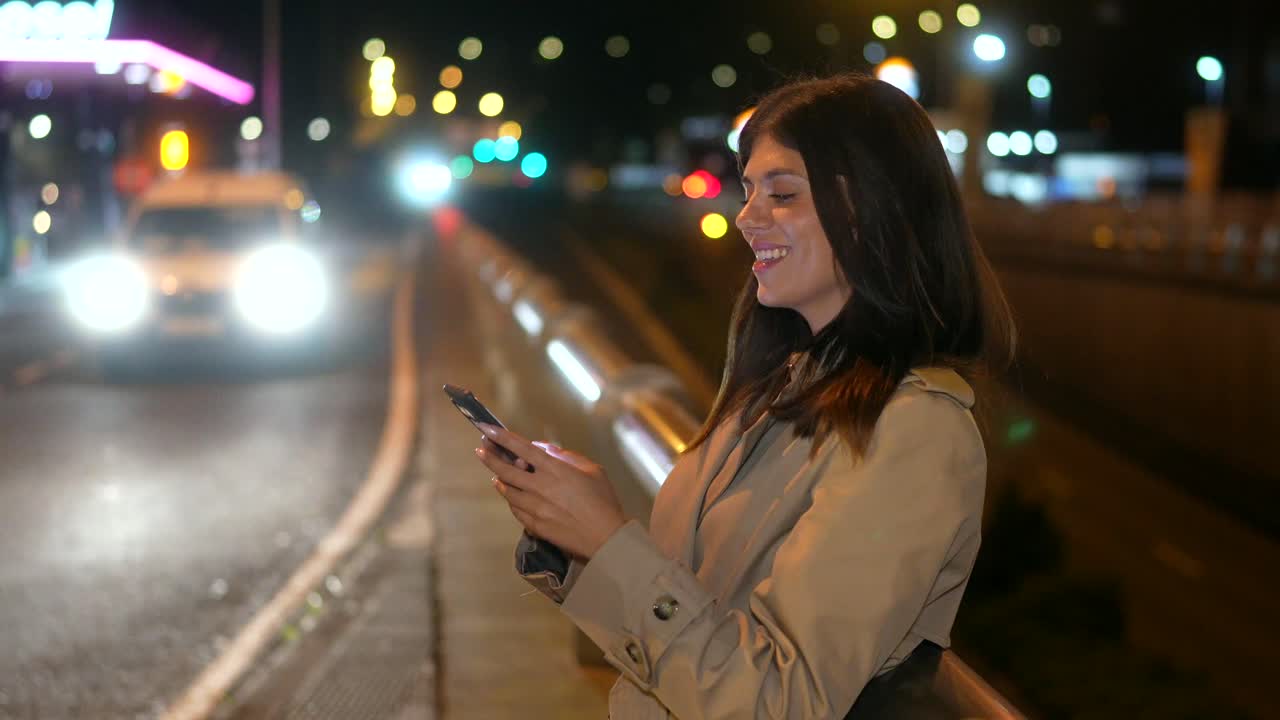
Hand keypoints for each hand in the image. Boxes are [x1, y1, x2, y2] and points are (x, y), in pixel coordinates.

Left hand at [474, 424, 626, 560]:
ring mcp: (535, 507)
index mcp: (555, 469)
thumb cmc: (603, 500)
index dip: (501, 437)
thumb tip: (543, 448)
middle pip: (506, 470)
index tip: (485, 429)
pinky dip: (511, 499)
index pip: (521, 448)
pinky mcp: (534, 525)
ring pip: (507, 491)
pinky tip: (510, 495)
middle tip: (480, 450)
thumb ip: (565, 456)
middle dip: (490, 457)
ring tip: (495, 474)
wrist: (605, 537)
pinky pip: (515, 509)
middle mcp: (540, 486)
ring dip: (499, 479)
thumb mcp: (591, 469)